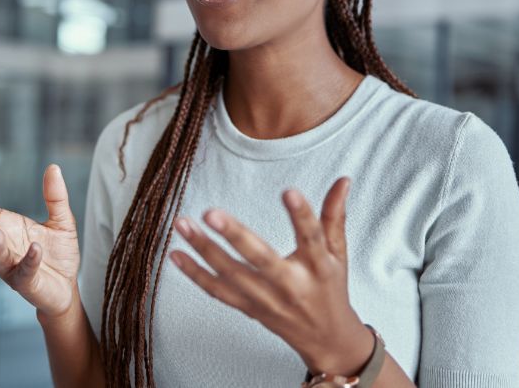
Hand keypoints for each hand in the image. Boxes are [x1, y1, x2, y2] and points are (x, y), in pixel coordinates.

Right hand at [0, 164, 79, 318]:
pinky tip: (35, 249)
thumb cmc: (57, 253)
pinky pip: (26, 269)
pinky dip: (30, 259)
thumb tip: (53, 167)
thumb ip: (55, 196)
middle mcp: (1, 244)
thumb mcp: (61, 220)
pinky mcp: (25, 282)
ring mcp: (10, 265)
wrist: (67, 287)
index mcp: (5, 224)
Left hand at [168, 177, 372, 375]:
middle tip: (211, 213)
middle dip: (235, 236)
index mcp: (318, 268)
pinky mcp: (248, 308)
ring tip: (183, 223)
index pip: (311, 237)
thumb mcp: (338, 253)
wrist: (324, 339)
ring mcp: (266, 300)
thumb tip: (343, 180)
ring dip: (203, 249)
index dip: (301, 215)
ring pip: (230, 275)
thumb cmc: (330, 288)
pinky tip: (176, 253)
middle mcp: (290, 285)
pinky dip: (195, 274)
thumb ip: (334, 216)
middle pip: (261, 259)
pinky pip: (218, 291)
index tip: (288, 191)